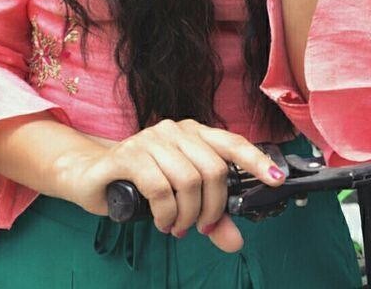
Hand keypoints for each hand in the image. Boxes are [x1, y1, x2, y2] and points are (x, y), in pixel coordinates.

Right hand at [56, 118, 286, 253]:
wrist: (92, 175)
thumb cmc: (141, 185)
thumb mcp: (180, 202)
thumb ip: (210, 218)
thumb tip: (236, 240)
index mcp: (193, 134)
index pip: (232, 143)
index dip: (257, 160)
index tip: (277, 178)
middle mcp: (175, 130)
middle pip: (213, 170)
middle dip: (212, 209)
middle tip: (199, 227)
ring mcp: (150, 139)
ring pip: (189, 181)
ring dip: (187, 215)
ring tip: (176, 226)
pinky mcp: (128, 155)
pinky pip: (160, 187)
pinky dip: (166, 213)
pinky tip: (162, 221)